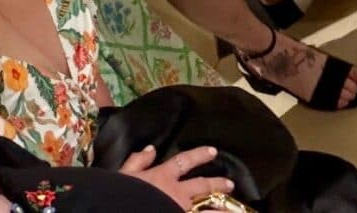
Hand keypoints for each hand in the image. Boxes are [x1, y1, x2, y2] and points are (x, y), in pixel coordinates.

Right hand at [119, 144, 233, 209]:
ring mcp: (181, 209)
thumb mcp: (125, 173)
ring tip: (235, 210)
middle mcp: (177, 193)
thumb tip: (151, 149)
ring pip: (207, 208)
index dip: (199, 155)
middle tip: (230, 184)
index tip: (213, 151)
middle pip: (202, 185)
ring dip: (222, 208)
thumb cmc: (122, 193)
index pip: (184, 161)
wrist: (122, 206)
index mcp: (163, 176)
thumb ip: (138, 160)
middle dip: (217, 184)